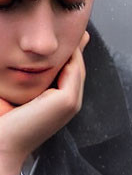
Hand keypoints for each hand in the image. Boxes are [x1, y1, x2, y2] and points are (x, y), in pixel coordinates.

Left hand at [0, 31, 89, 174]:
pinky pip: (72, 70)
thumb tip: (33, 61)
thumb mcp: (19, 95)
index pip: (68, 72)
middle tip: (80, 29)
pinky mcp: (66, 101)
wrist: (0, 145)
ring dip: (75, 48)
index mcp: (57, 103)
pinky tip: (66, 43)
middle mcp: (68, 103)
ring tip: (76, 31)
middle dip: (77, 48)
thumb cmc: (3, 122)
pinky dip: (71, 55)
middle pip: (76, 67)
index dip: (70, 54)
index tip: (70, 36)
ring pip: (76, 67)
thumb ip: (30, 80)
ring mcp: (70, 103)